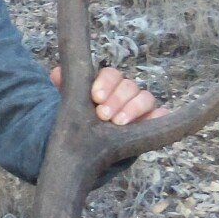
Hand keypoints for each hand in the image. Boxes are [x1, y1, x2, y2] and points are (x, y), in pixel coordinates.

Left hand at [50, 64, 168, 126]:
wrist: (93, 143)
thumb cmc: (83, 118)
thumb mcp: (71, 105)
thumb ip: (65, 88)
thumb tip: (56, 74)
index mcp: (108, 83)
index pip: (111, 75)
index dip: (104, 83)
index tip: (95, 97)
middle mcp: (127, 92)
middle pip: (129, 86)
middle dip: (116, 99)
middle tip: (103, 116)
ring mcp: (141, 106)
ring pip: (145, 98)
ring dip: (133, 109)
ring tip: (118, 124)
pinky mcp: (151, 121)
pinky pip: (161, 115)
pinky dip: (159, 117)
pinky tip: (149, 123)